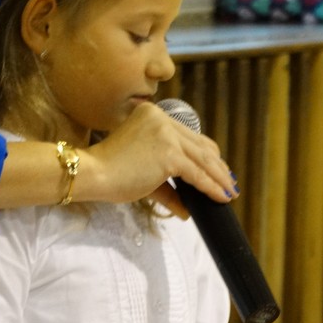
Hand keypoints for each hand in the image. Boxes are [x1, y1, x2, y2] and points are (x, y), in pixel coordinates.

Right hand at [84, 102, 237, 216]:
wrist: (93, 173)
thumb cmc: (109, 172)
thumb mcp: (141, 171)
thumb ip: (167, 187)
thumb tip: (186, 208)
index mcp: (152, 114)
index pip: (187, 134)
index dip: (205, 153)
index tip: (217, 168)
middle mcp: (161, 118)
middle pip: (199, 144)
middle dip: (216, 166)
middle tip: (229, 183)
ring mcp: (166, 134)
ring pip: (203, 158)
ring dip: (219, 178)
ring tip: (229, 193)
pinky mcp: (169, 153)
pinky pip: (197, 174)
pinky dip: (211, 187)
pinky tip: (221, 197)